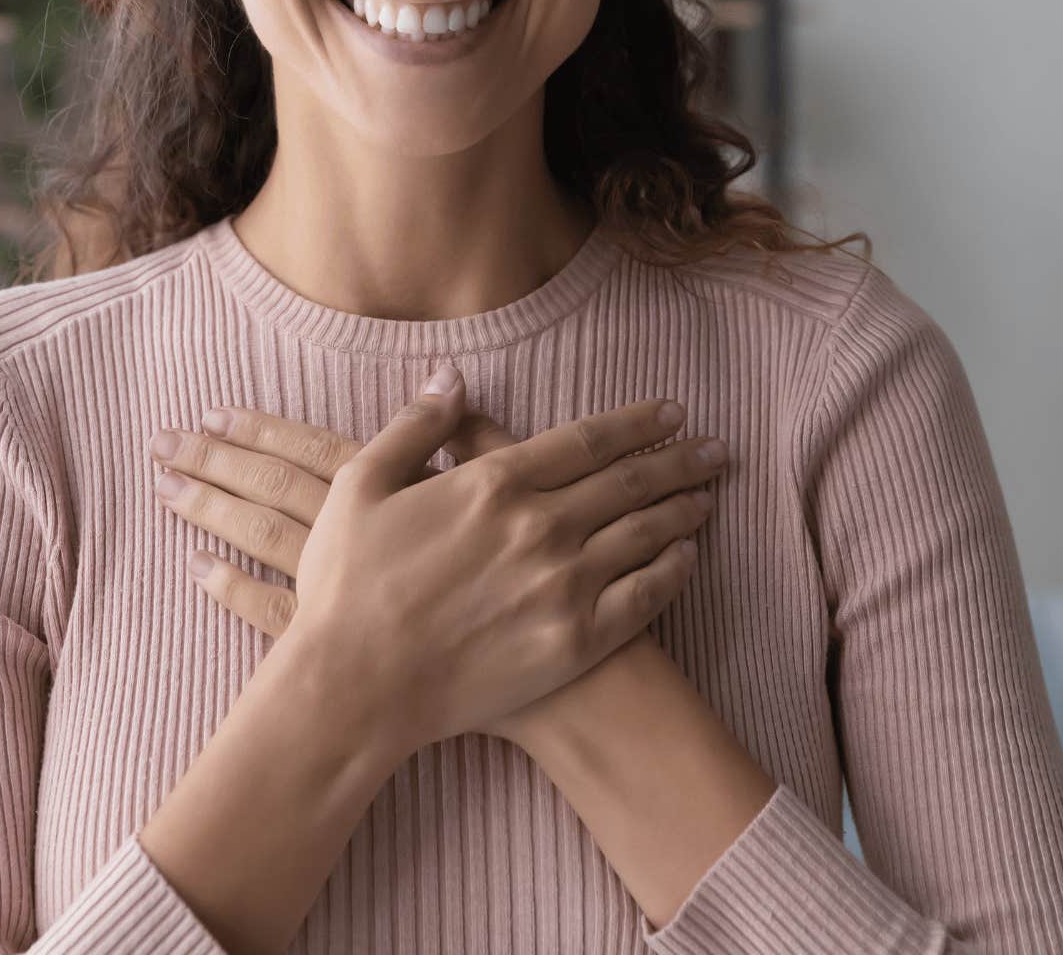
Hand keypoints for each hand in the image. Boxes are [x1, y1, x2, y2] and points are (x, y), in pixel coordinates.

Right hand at [148, 366, 727, 745]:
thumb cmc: (347, 586)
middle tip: (715, 449)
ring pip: (645, 535)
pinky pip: (643, 598)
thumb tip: (452, 376)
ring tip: (709, 496)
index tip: (671, 412)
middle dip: (678, 460)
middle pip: (629, 482)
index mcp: (494, 483)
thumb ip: (414, 426)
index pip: (587, 439)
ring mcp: (564, 585)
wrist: (356, 686)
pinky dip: (673, 572)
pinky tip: (687, 559)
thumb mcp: (361, 486)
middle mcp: (541, 527)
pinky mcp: (575, 641)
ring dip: (683, 511)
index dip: (636, 423)